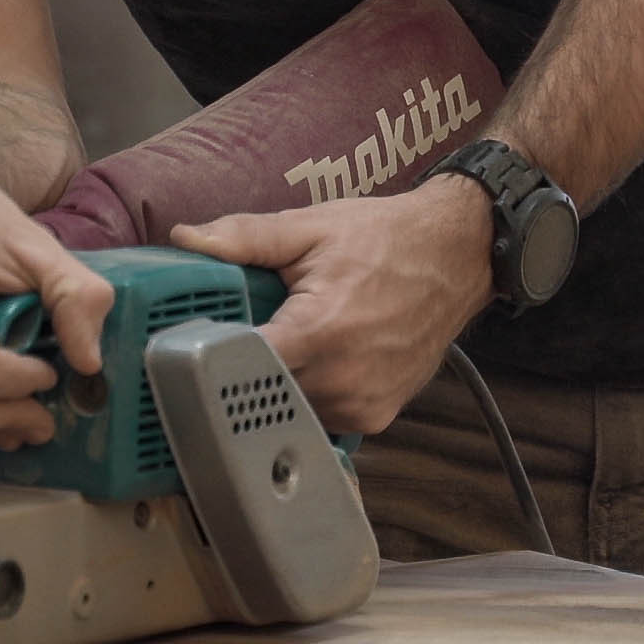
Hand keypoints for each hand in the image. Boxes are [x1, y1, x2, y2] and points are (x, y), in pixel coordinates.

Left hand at [171, 180, 493, 433]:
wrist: (457, 256)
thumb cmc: (386, 239)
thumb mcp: (310, 227)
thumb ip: (243, 237)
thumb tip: (186, 238)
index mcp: (319, 332)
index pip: (241, 367)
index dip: (210, 357)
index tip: (190, 346)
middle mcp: (343, 379)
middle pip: (259, 391)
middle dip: (245, 364)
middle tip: (249, 328)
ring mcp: (362, 404)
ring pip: (288, 408)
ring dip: (279, 380)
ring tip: (293, 338)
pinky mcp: (377, 416)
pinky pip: (322, 415)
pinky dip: (310, 390)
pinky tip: (320, 356)